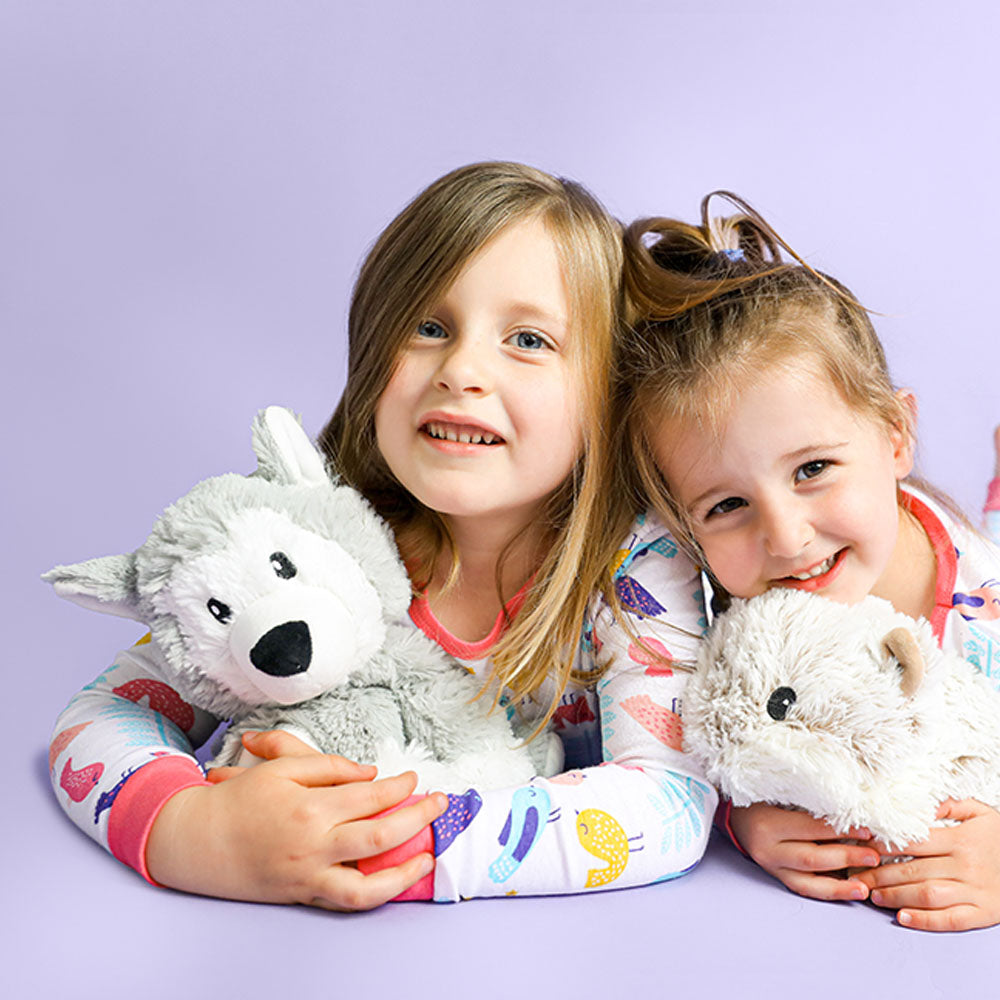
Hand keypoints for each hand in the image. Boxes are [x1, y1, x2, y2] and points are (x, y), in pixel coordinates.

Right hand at [146, 730, 447, 909]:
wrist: (197, 840)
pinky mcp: (302, 895)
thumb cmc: (238, 798)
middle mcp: (312, 846)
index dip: (399, 786)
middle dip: (417, 819)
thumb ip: (329, 765)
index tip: (414, 778)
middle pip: (380, 837)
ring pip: (367, 886)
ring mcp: (308, 876)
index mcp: (309, 807)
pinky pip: (345, 902)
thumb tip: (369, 774)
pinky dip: (374, 895)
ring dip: (404, 873)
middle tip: (439, 804)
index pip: (370, 796)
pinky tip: (393, 881)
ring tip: (427, 856)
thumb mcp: (280, 766)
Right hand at [729, 802, 879, 900]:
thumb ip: (808, 800)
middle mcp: (767, 850)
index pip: (809, 828)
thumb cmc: (763, 798)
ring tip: (865, 887)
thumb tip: (849, 806)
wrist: (736, 815)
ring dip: (840, 886)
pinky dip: (828, 892)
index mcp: (767, 824)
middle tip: (873, 856)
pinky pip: (804, 890)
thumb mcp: (779, 792)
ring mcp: (772, 867)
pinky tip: (850, 892)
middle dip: (845, 857)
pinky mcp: (778, 877)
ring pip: (807, 883)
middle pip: (810, 857)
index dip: (839, 829)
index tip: (866, 828)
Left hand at [856, 799, 999, 931]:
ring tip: (873, 895)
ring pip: (928, 895)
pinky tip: (904, 918)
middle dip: (880, 874)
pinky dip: (926, 921)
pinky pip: (952, 919)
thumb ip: (949, 805)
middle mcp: (966, 866)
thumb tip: (920, 806)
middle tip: (856, 876)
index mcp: (960, 840)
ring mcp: (975, 892)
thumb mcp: (980, 813)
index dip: (884, 845)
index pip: (913, 842)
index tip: (861, 846)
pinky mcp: (984, 914)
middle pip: (914, 870)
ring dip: (896, 896)